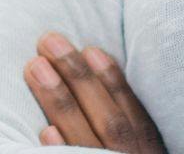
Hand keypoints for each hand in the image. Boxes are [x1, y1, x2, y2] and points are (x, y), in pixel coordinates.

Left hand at [24, 31, 163, 151]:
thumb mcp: (142, 152)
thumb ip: (129, 128)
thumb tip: (99, 73)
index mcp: (148, 153)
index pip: (135, 115)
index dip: (114, 81)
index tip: (90, 50)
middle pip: (110, 121)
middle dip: (80, 79)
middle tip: (49, 41)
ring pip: (87, 141)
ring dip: (62, 103)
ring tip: (35, 68)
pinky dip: (64, 152)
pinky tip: (45, 130)